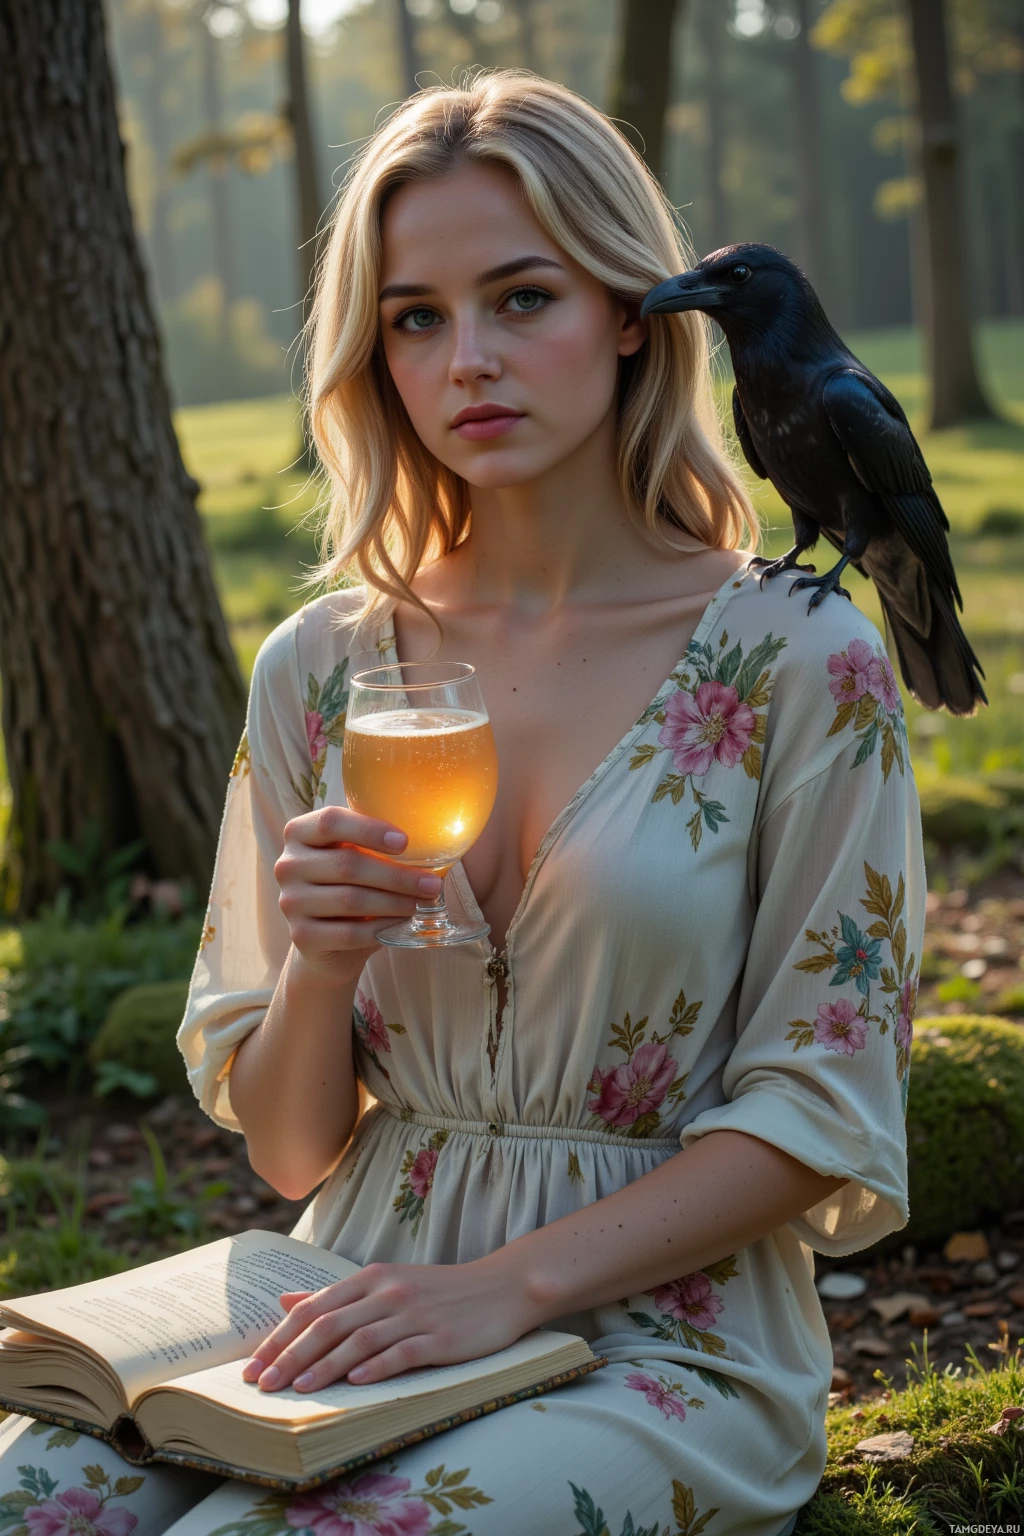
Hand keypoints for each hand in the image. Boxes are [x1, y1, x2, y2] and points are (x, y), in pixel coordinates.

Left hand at [240, 1258, 539, 1393]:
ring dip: (325, 1366)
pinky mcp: (440, 1337)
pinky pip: (403, 1352)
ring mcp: (414, 1314)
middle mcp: (388, 1292)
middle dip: (290, 1356)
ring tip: (298, 1390)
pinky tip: (356, 1383)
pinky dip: (377, 1367)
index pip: (313, 1309)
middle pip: (328, 1324)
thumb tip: (286, 1301)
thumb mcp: (385, 1284)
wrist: (500, 1288)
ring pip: (359, 1340)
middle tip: (262, 1385)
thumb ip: (336, 1296)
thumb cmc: (438, 1291)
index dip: (279, 1338)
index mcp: (371, 1278)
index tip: (252, 1367)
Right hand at [274, 806, 443, 986]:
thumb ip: (376, 843)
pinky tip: (400, 925)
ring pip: (350, 900)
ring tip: (420, 903)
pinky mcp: (300, 936)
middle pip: (347, 864)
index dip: (369, 830)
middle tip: (432, 884)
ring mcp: (290, 901)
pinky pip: (348, 933)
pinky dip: (380, 928)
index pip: (331, 821)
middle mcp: (287, 865)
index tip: (405, 842)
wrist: (326, 940)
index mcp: (299, 833)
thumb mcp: (356, 855)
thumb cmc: (350, 885)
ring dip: (394, 902)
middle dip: (397, 875)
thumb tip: (431, 840)